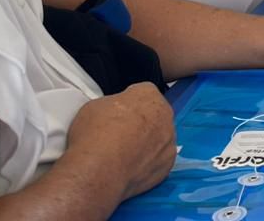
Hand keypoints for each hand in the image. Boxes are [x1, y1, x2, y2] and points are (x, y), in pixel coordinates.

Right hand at [65, 83, 175, 200]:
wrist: (98, 171)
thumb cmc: (93, 135)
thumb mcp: (95, 106)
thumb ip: (114, 104)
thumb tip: (116, 112)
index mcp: (148, 94)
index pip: (142, 93)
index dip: (128, 104)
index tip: (117, 114)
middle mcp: (165, 114)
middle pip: (155, 114)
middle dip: (141, 123)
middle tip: (121, 135)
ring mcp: (169, 140)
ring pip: (160, 138)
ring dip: (147, 143)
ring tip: (124, 155)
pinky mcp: (168, 164)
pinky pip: (159, 160)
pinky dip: (148, 164)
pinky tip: (130, 168)